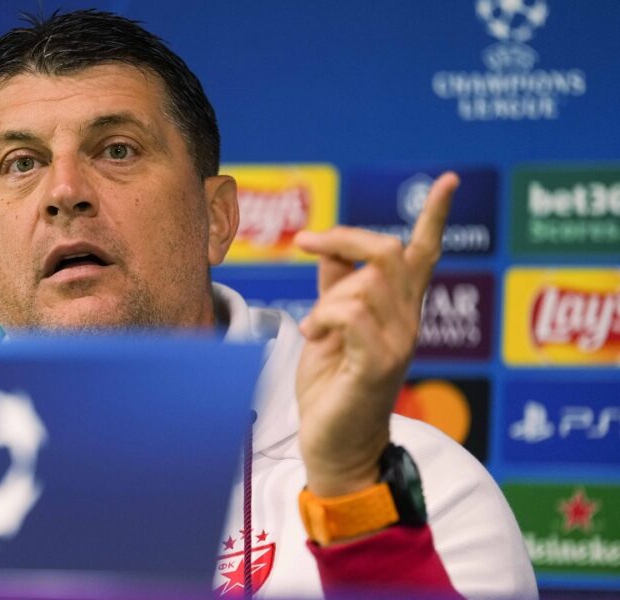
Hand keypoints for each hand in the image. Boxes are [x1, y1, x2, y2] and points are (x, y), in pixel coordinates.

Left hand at [293, 172, 458, 497]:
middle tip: (308, 244)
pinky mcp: (378, 365)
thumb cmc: (332, 387)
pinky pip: (352, 316)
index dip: (435, 215)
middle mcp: (407, 322)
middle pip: (390, 252)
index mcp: (397, 309)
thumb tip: (329, 247)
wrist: (333, 444)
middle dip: (345, 238)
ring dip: (325, 300)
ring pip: (364, 285)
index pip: (423, 253)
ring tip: (315, 329)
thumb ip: (335, 287)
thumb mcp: (329, 327)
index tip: (448, 180)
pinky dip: (324, 319)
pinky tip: (315, 339)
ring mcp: (397, 344)